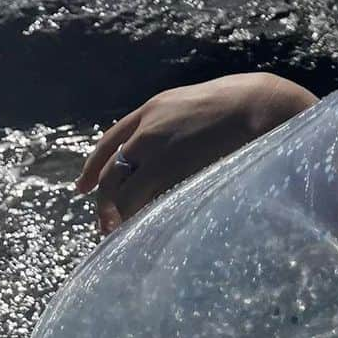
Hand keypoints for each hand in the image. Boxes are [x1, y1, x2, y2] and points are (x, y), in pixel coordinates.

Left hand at [76, 73, 316, 234]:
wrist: (254, 105)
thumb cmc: (239, 106)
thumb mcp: (197, 107)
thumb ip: (177, 125)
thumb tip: (173, 150)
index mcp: (154, 108)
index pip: (111, 139)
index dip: (94, 166)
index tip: (82, 187)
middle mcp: (146, 126)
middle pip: (111, 168)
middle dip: (103, 199)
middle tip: (105, 224)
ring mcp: (154, 146)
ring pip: (119, 188)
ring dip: (117, 213)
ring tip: (121, 232)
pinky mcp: (165, 167)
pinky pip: (138, 199)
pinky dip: (134, 216)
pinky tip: (140, 226)